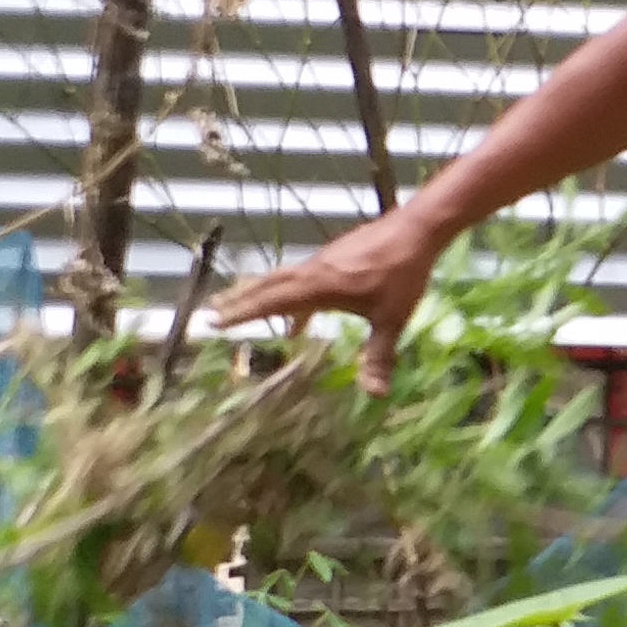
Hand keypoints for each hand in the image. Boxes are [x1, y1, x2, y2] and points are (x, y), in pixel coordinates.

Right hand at [211, 211, 442, 393]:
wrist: (415, 230)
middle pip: (266, 286)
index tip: (215, 321)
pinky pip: (298, 277)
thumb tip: (376, 395)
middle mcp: (312, 272)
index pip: (271, 301)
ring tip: (238, 306)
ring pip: (280, 279)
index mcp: (319, 286)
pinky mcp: (333, 258)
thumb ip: (380, 356)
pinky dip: (286, 293)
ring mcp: (321, 262)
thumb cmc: (402, 275)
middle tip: (211, 312)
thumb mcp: (391, 319)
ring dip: (258, 293)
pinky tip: (297, 315)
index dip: (243, 313)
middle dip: (239, 300)